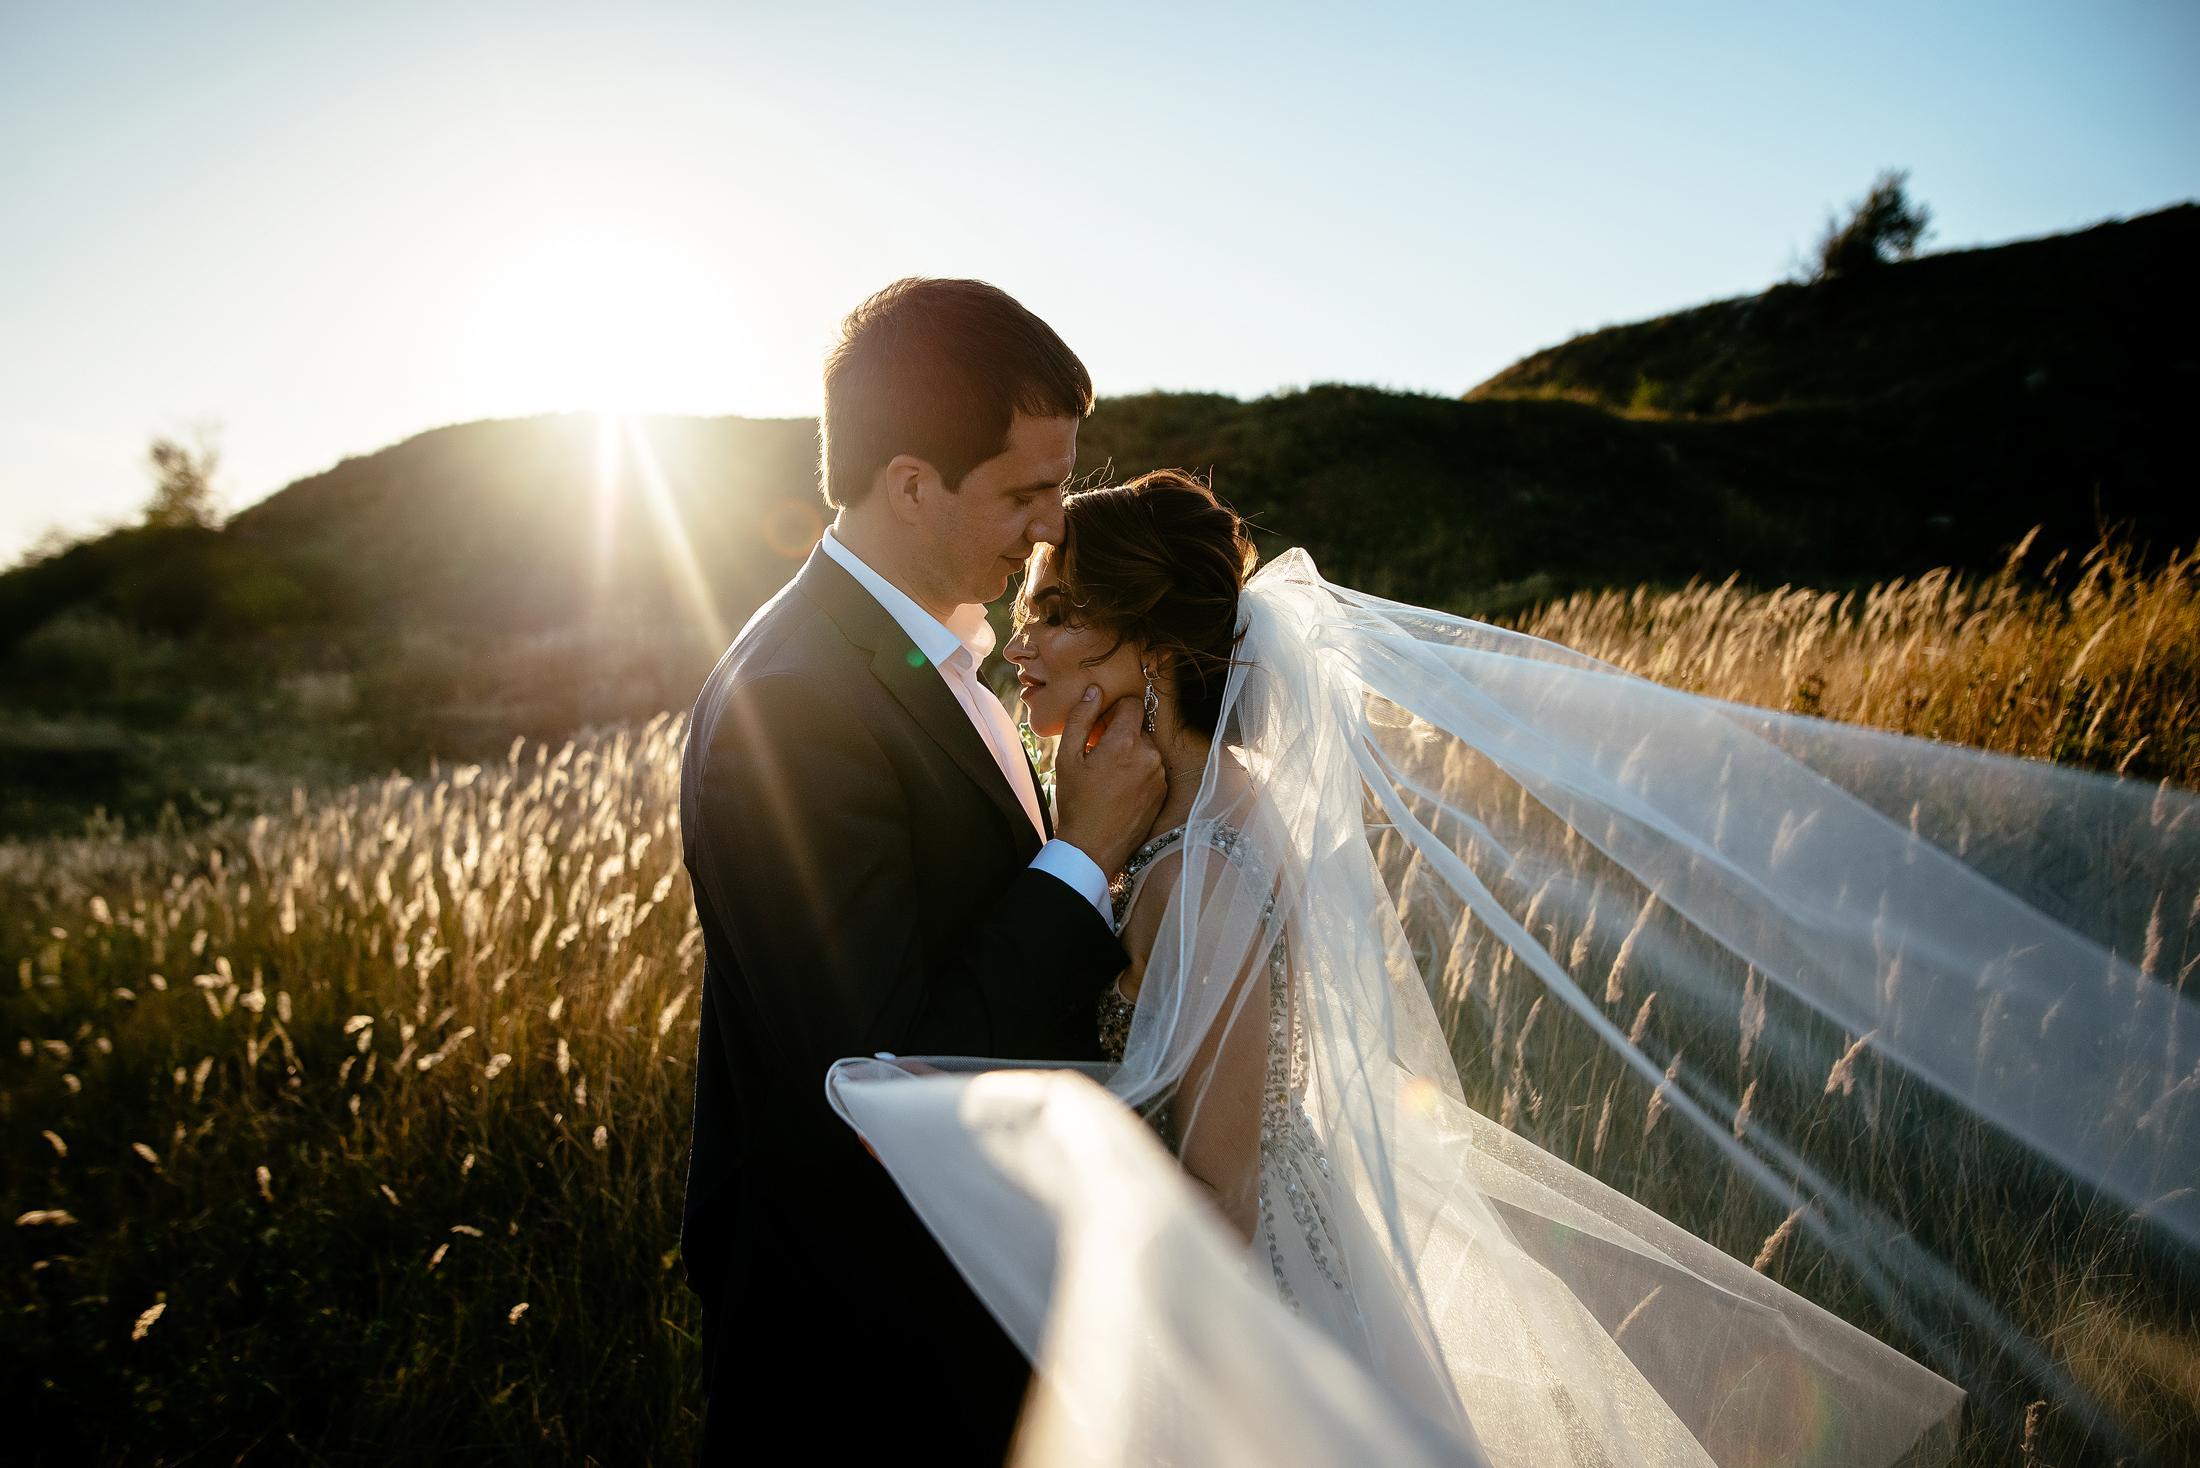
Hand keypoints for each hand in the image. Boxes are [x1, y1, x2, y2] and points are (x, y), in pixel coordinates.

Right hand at [1052, 685, 1166, 875]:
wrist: (1093, 848)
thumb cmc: (1076, 802)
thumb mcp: (1067, 757)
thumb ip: (1081, 718)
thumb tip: (1095, 690)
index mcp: (1126, 743)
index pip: (1132, 705)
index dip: (1114, 711)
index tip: (1099, 727)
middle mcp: (1150, 755)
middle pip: (1138, 728)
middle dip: (1119, 734)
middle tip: (1097, 755)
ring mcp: (1159, 775)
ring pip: (1145, 748)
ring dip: (1129, 753)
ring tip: (1107, 776)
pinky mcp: (1163, 792)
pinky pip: (1151, 769)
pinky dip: (1137, 772)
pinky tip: (1119, 789)